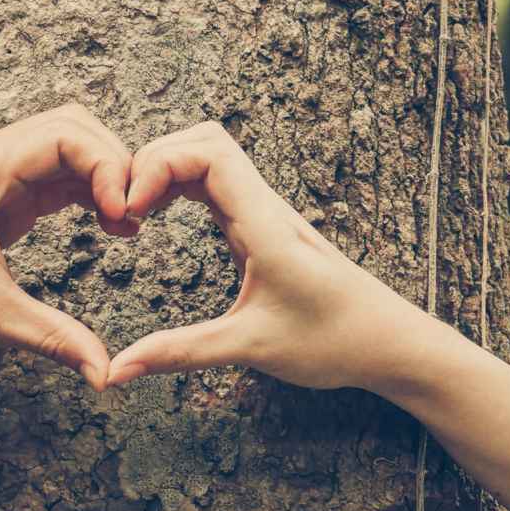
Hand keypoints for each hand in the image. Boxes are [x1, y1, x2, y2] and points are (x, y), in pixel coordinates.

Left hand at [0, 104, 135, 389]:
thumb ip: (54, 338)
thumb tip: (106, 374)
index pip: (66, 135)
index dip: (109, 166)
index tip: (125, 215)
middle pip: (72, 127)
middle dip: (114, 163)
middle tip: (135, 214)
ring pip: (64, 146)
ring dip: (102, 175)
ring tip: (126, 223)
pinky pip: (50, 175)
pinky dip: (84, 191)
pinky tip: (107, 224)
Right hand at [105, 121, 438, 391]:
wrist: (390, 342)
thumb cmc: (334, 342)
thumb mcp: (250, 349)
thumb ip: (181, 353)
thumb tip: (119, 371)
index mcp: (266, 225)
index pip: (209, 153)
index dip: (160, 164)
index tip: (131, 208)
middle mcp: (266, 207)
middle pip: (203, 139)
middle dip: (154, 158)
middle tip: (123, 208)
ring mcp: (266, 213)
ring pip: (210, 155)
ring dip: (166, 168)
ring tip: (134, 211)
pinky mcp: (263, 226)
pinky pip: (216, 183)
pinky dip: (180, 185)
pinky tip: (158, 214)